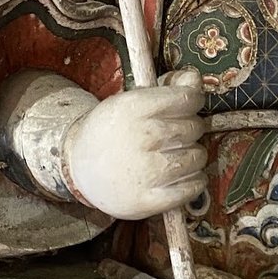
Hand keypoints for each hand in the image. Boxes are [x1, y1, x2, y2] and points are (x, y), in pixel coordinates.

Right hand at [65, 69, 207, 219]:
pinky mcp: (150, 200)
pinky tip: (180, 175)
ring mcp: (147, 171)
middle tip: (174, 134)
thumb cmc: (111, 131)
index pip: (187, 99)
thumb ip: (166, 89)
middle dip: (190, 128)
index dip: (194, 100)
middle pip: (193, 127)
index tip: (189, 105)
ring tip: (174, 154)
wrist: (80, 169)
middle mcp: (142, 136)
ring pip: (198, 156)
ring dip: (193, 155)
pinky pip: (193, 186)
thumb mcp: (130, 102)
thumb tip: (195, 79)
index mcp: (134, 107)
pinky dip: (194, 180)